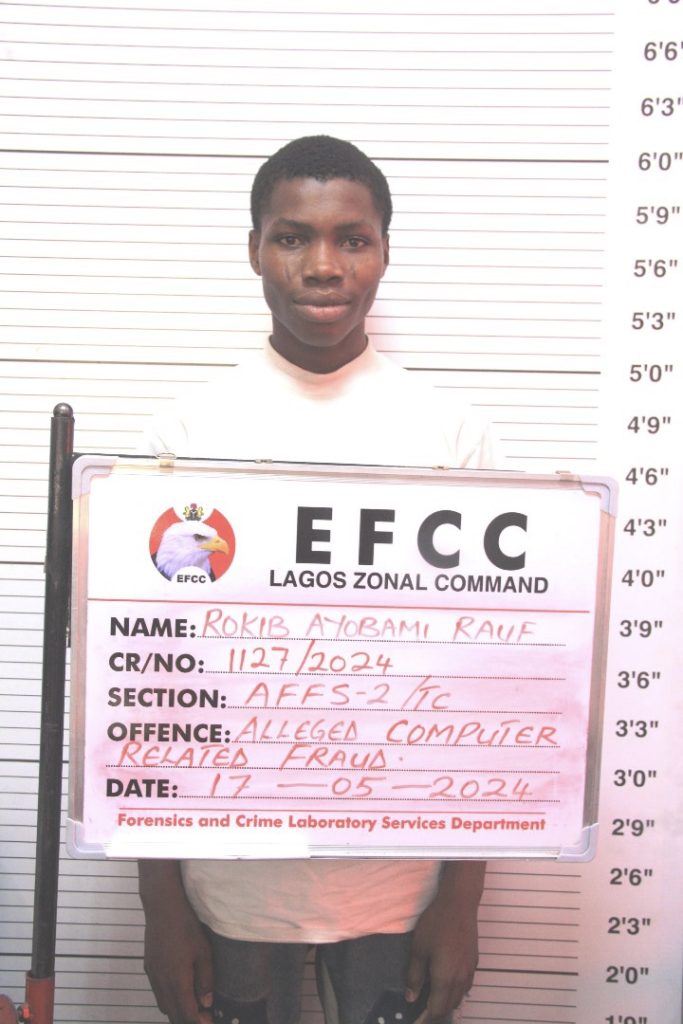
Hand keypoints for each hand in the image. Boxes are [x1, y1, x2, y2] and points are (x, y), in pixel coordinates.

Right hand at [140, 861, 213, 1023]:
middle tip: (205, 1016)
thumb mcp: (204, 951)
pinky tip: (181, 990)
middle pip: (173, 1014)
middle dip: (189, 1020)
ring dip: (178, 1011)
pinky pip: (158, 993)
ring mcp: (153, 976)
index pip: (187, 1014)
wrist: (162, 907)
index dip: (199, 1022)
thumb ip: (205, 979)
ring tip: (195, 1005)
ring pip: (164, 1005)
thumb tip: (207, 1002)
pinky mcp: (149, 968)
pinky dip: (169, 999)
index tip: (210, 1022)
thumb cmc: (186, 926)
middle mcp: (162, 982)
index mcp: (177, 980)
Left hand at [404, 862, 483, 1021]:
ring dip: (447, 1003)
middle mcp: (460, 980)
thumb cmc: (436, 924)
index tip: (415, 1020)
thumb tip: (411, 997)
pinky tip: (448, 984)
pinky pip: (466, 986)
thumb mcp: (419, 949)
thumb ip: (415, 975)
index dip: (425, 1018)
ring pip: (459, 997)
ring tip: (433, 999)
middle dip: (436, 1012)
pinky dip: (456, 992)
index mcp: (445, 979)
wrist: (459, 904)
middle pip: (449, 1006)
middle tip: (422, 1011)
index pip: (436, 1008)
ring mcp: (469, 971)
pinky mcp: (474, 962)